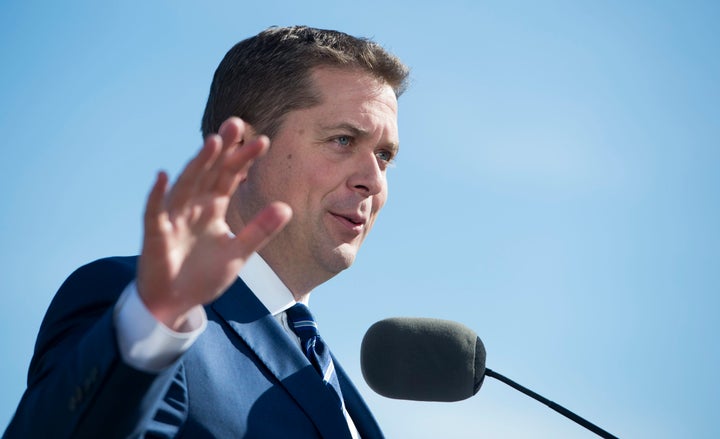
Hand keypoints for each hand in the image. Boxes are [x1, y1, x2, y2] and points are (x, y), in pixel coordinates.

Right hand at [137, 117, 291, 329]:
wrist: (175, 303)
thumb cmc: (203, 276)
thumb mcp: (238, 253)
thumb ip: (260, 230)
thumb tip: (287, 207)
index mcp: (213, 208)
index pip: (231, 177)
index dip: (244, 159)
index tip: (263, 140)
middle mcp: (194, 206)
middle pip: (209, 172)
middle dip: (222, 149)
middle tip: (237, 123)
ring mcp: (174, 217)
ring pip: (187, 184)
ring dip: (198, 164)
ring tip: (213, 142)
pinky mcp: (156, 234)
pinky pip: (155, 212)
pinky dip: (157, 195)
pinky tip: (163, 176)